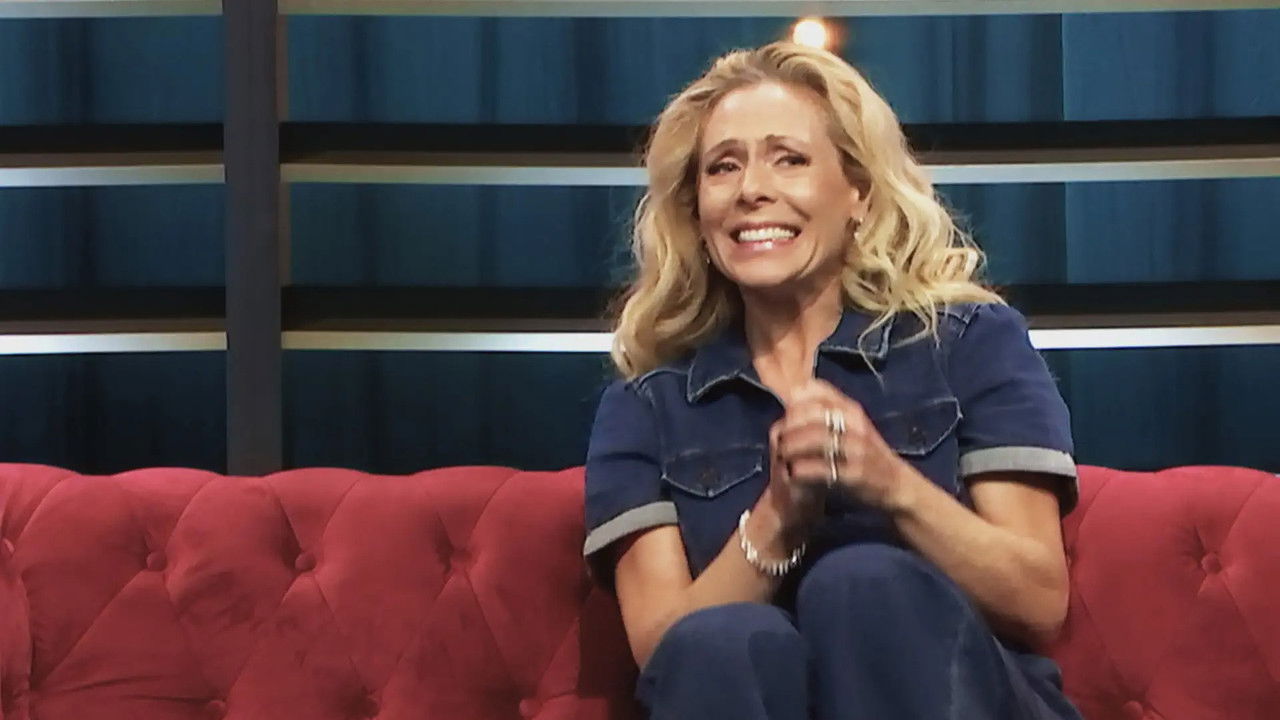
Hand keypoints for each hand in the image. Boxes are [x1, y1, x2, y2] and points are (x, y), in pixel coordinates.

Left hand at [773, 379, 909, 511]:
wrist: (897, 484)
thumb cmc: (867, 453)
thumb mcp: (852, 424)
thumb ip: (828, 409)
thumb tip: (795, 392)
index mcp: (852, 409)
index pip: (817, 390)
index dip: (795, 401)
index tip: (786, 416)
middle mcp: (856, 424)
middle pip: (813, 413)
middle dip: (789, 426)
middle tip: (778, 439)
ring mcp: (857, 449)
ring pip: (815, 439)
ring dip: (792, 448)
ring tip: (781, 457)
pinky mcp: (855, 474)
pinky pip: (822, 468)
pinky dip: (802, 470)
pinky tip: (793, 473)